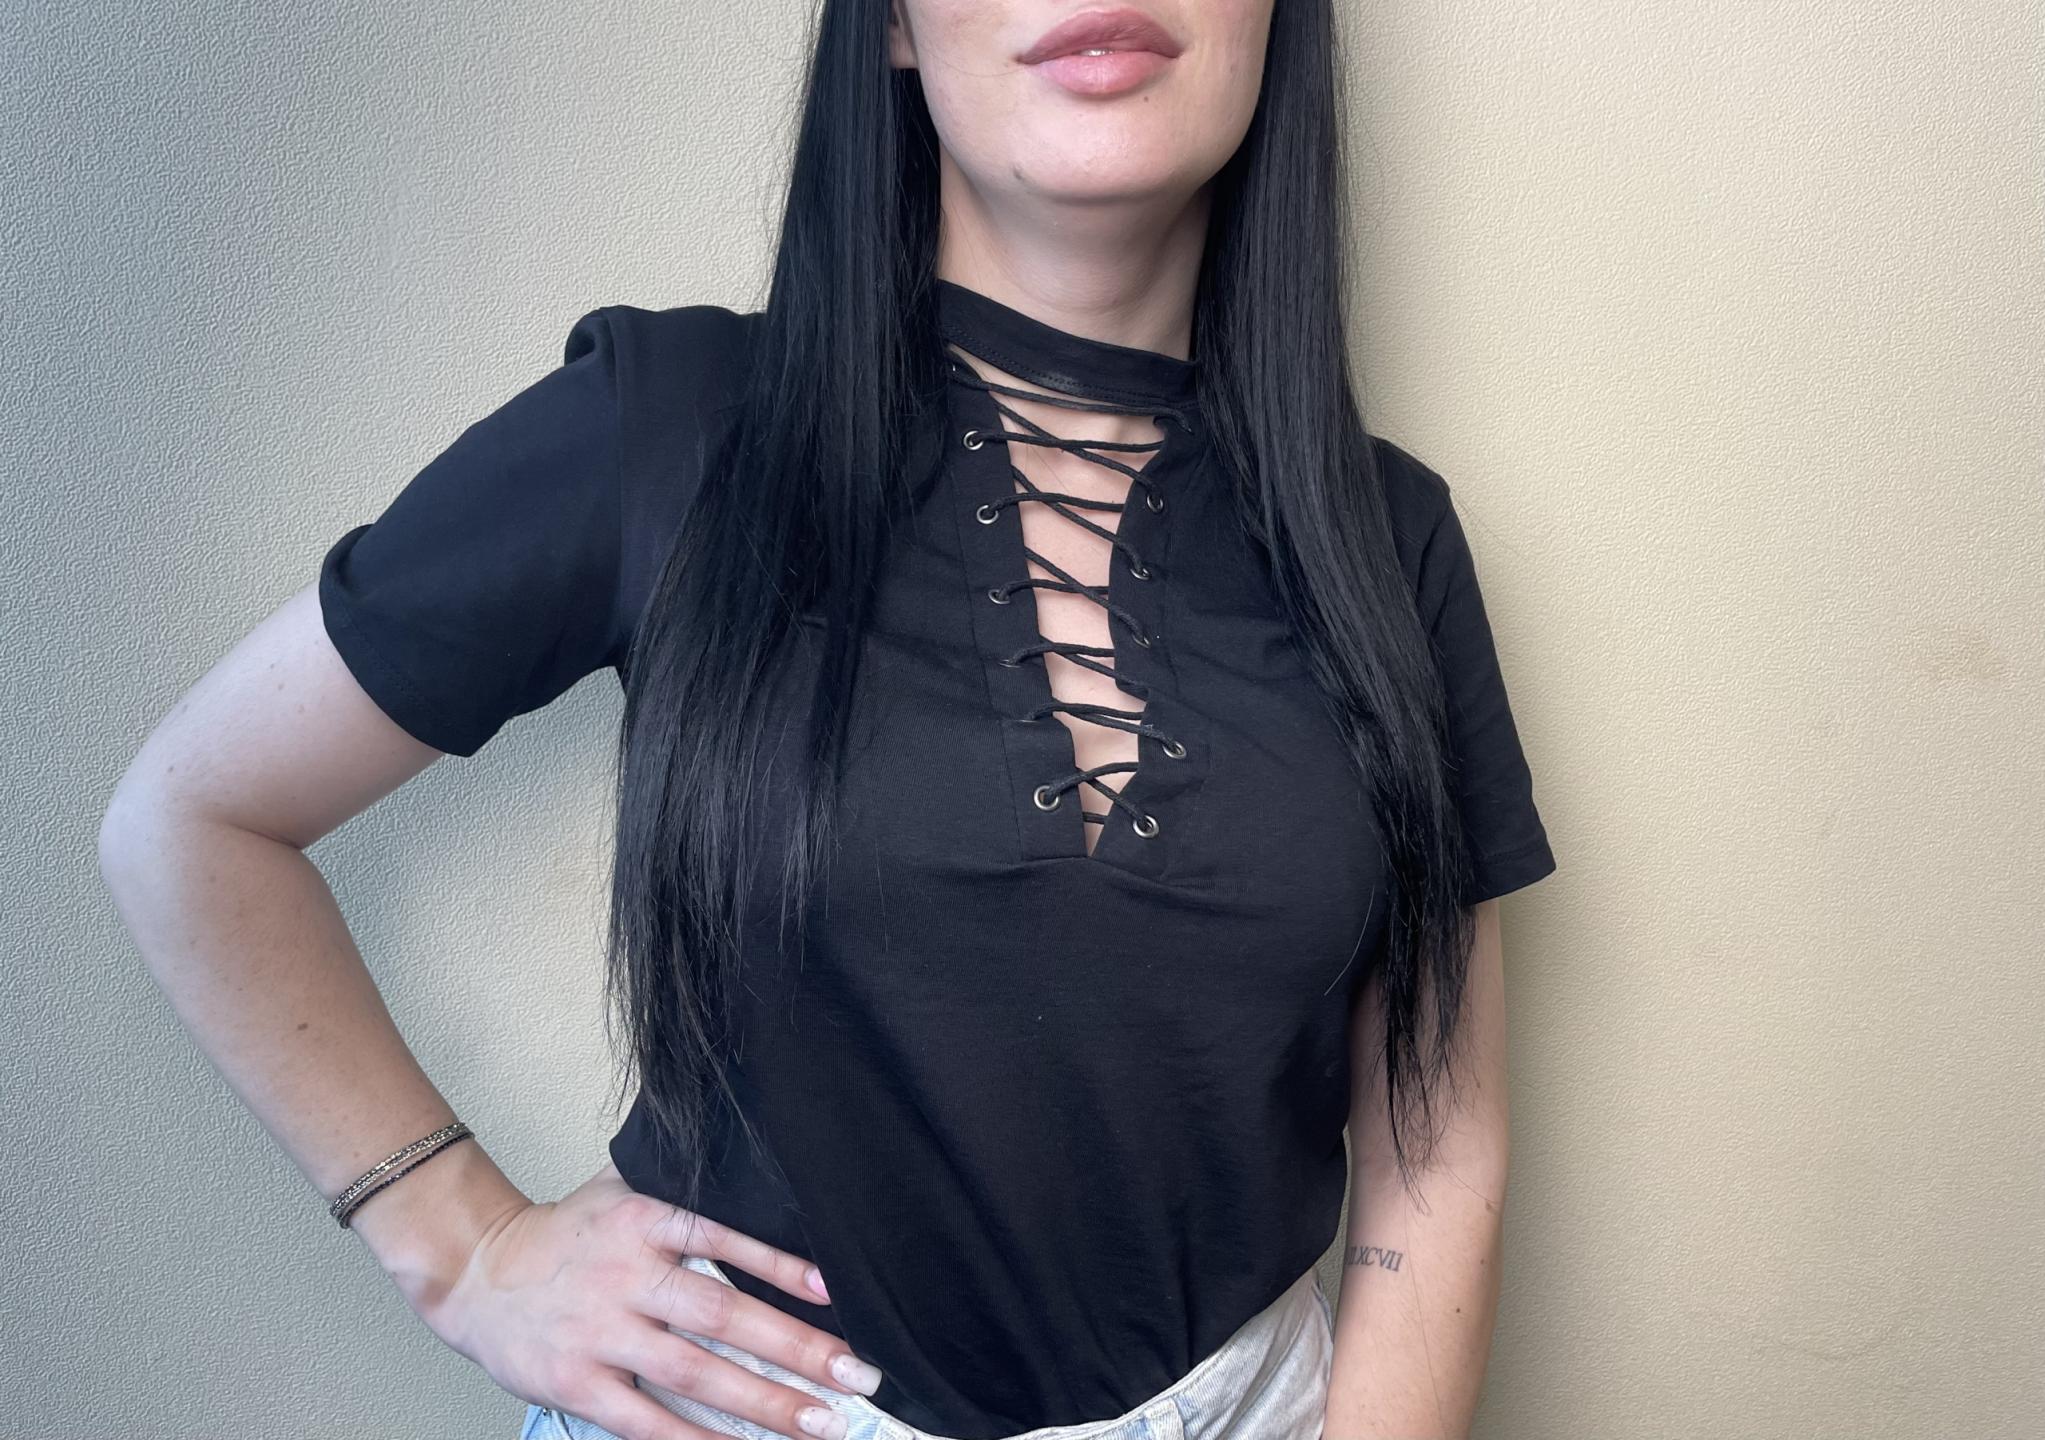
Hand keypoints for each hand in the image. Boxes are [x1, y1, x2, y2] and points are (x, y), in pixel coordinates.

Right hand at [424, 1161, 883, 1439]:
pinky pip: (648, 1422)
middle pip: (722, 1315)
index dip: (781, 1266)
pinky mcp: (578, 1384)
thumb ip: (687, 1193)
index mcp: (642, 1220)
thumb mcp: (623, 1189)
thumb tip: (768, 1186)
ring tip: (821, 1422)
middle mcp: (625, 1276)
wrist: (476, 1271)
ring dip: (764, 1403)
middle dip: (796, 1349)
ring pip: (694, 1373)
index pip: (723, 1238)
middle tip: (856, 1374)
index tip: (836, 1291)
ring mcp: (600, 1334)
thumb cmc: (569, 1234)